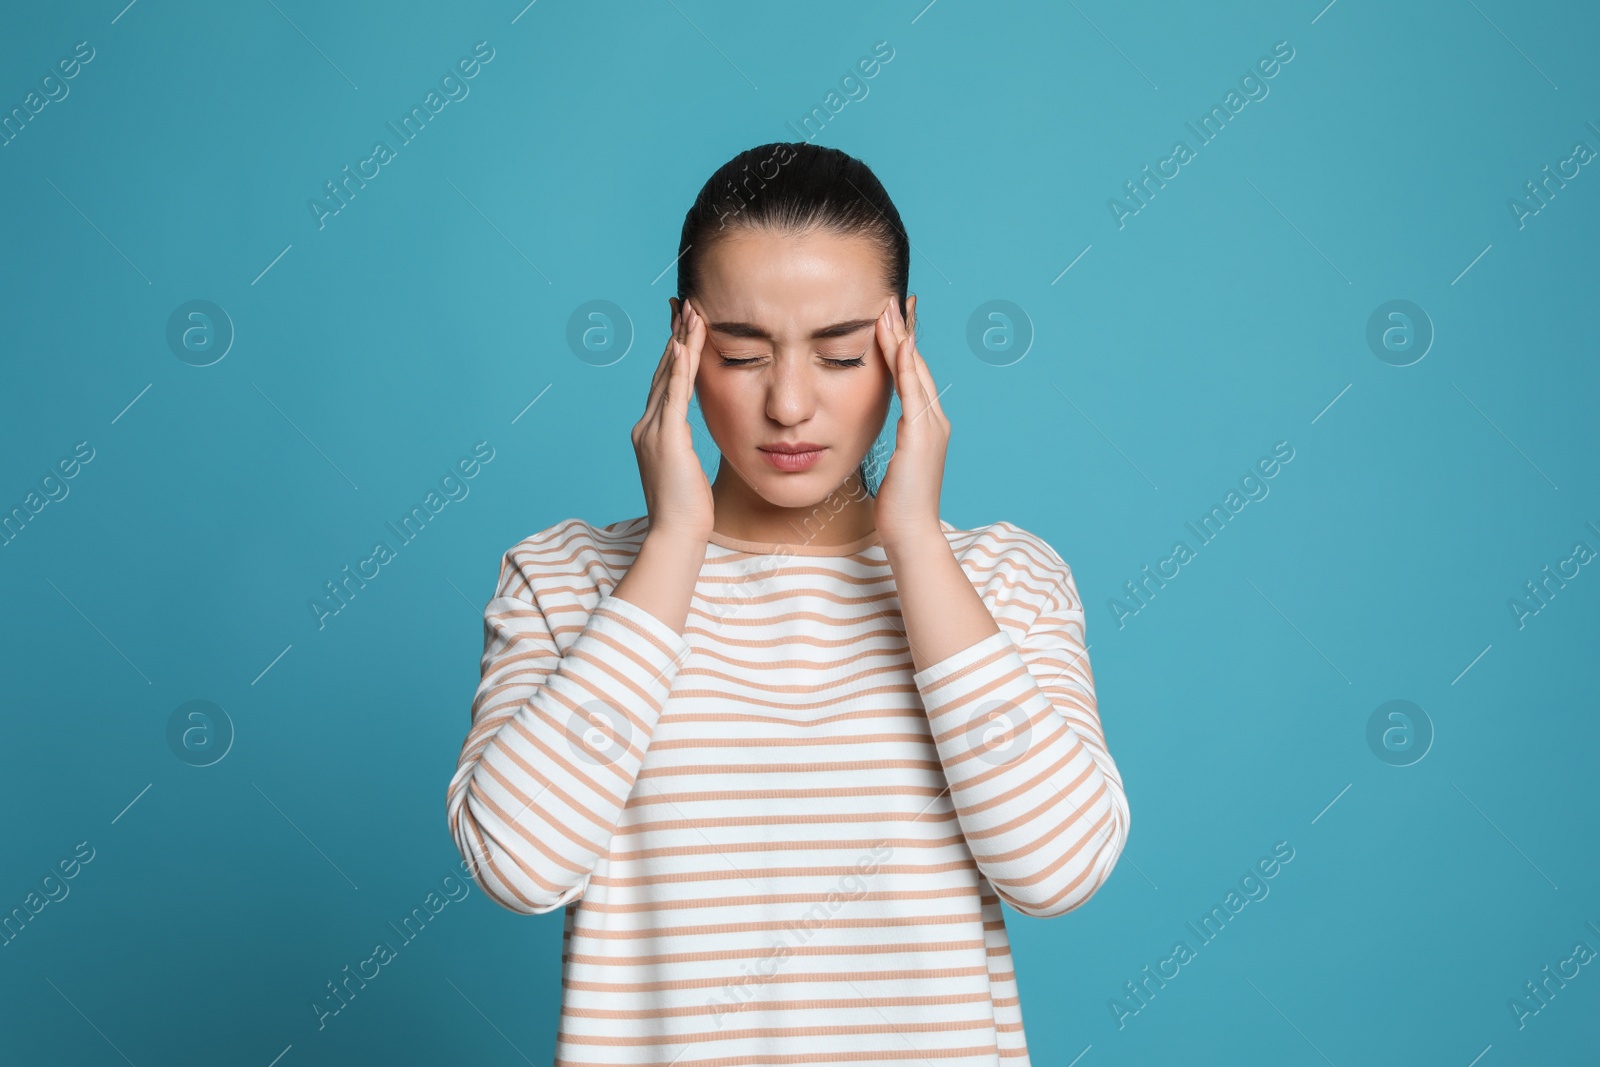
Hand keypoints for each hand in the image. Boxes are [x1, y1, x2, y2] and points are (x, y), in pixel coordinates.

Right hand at [632, 299, 714, 542]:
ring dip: (681, 343)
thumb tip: (687, 438)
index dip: (674, 353)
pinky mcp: (667, 439)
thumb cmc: (687, 509)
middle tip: (685, 305)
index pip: (665, 384)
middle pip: (664, 372)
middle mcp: (647, 427)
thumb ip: (682, 447)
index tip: (682, 327)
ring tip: (692, 313)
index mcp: (651, 432)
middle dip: (676, 337)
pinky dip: (679, 369)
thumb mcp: (684, 470)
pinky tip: (683, 346)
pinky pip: (674, 397)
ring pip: (670, 377)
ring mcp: (654, 431)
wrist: (677, 533)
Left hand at [872, 296, 947, 547]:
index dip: (905, 347)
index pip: (915, 378)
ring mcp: (932, 428)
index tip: (893, 319)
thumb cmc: (899, 508)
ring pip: (917, 372)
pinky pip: (914, 392)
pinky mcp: (921, 436)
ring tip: (890, 309)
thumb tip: (878, 433)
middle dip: (907, 332)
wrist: (911, 534)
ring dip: (903, 339)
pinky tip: (899, 343)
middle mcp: (935, 422)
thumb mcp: (894, 468)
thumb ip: (894, 446)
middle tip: (895, 299)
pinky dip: (907, 365)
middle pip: (920, 366)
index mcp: (927, 428)